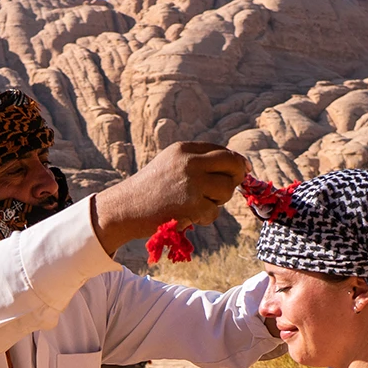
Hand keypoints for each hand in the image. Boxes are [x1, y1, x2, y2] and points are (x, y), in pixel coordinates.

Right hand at [92, 142, 247, 253]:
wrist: (124, 208)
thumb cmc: (148, 190)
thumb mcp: (170, 165)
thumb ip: (196, 162)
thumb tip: (235, 167)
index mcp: (183, 149)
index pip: (222, 151)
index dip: (236, 162)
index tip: (242, 170)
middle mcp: (189, 162)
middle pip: (232, 166)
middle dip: (235, 178)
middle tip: (225, 190)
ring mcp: (191, 183)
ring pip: (226, 190)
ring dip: (217, 202)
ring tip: (196, 205)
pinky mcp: (191, 205)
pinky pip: (214, 212)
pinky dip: (205, 218)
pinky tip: (188, 216)